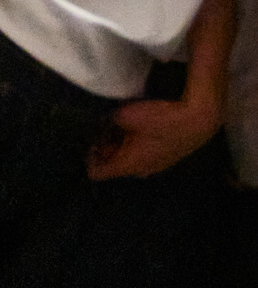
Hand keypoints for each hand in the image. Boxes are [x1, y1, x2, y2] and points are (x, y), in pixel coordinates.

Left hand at [88, 93, 221, 181]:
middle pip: (113, 166)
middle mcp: (140, 171)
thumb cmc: (160, 119)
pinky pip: (143, 156)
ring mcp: (155, 167)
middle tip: (104, 129)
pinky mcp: (167, 159)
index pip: (96, 173)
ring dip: (121, 145)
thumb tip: (103, 123)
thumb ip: (108, 121)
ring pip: (129, 160)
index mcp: (127, 166)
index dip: (88, 157)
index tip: (90, 140)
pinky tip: (139, 129)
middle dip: (104, 149)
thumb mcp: (124, 115)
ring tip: (121, 126)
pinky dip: (136, 145)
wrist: (198, 119)